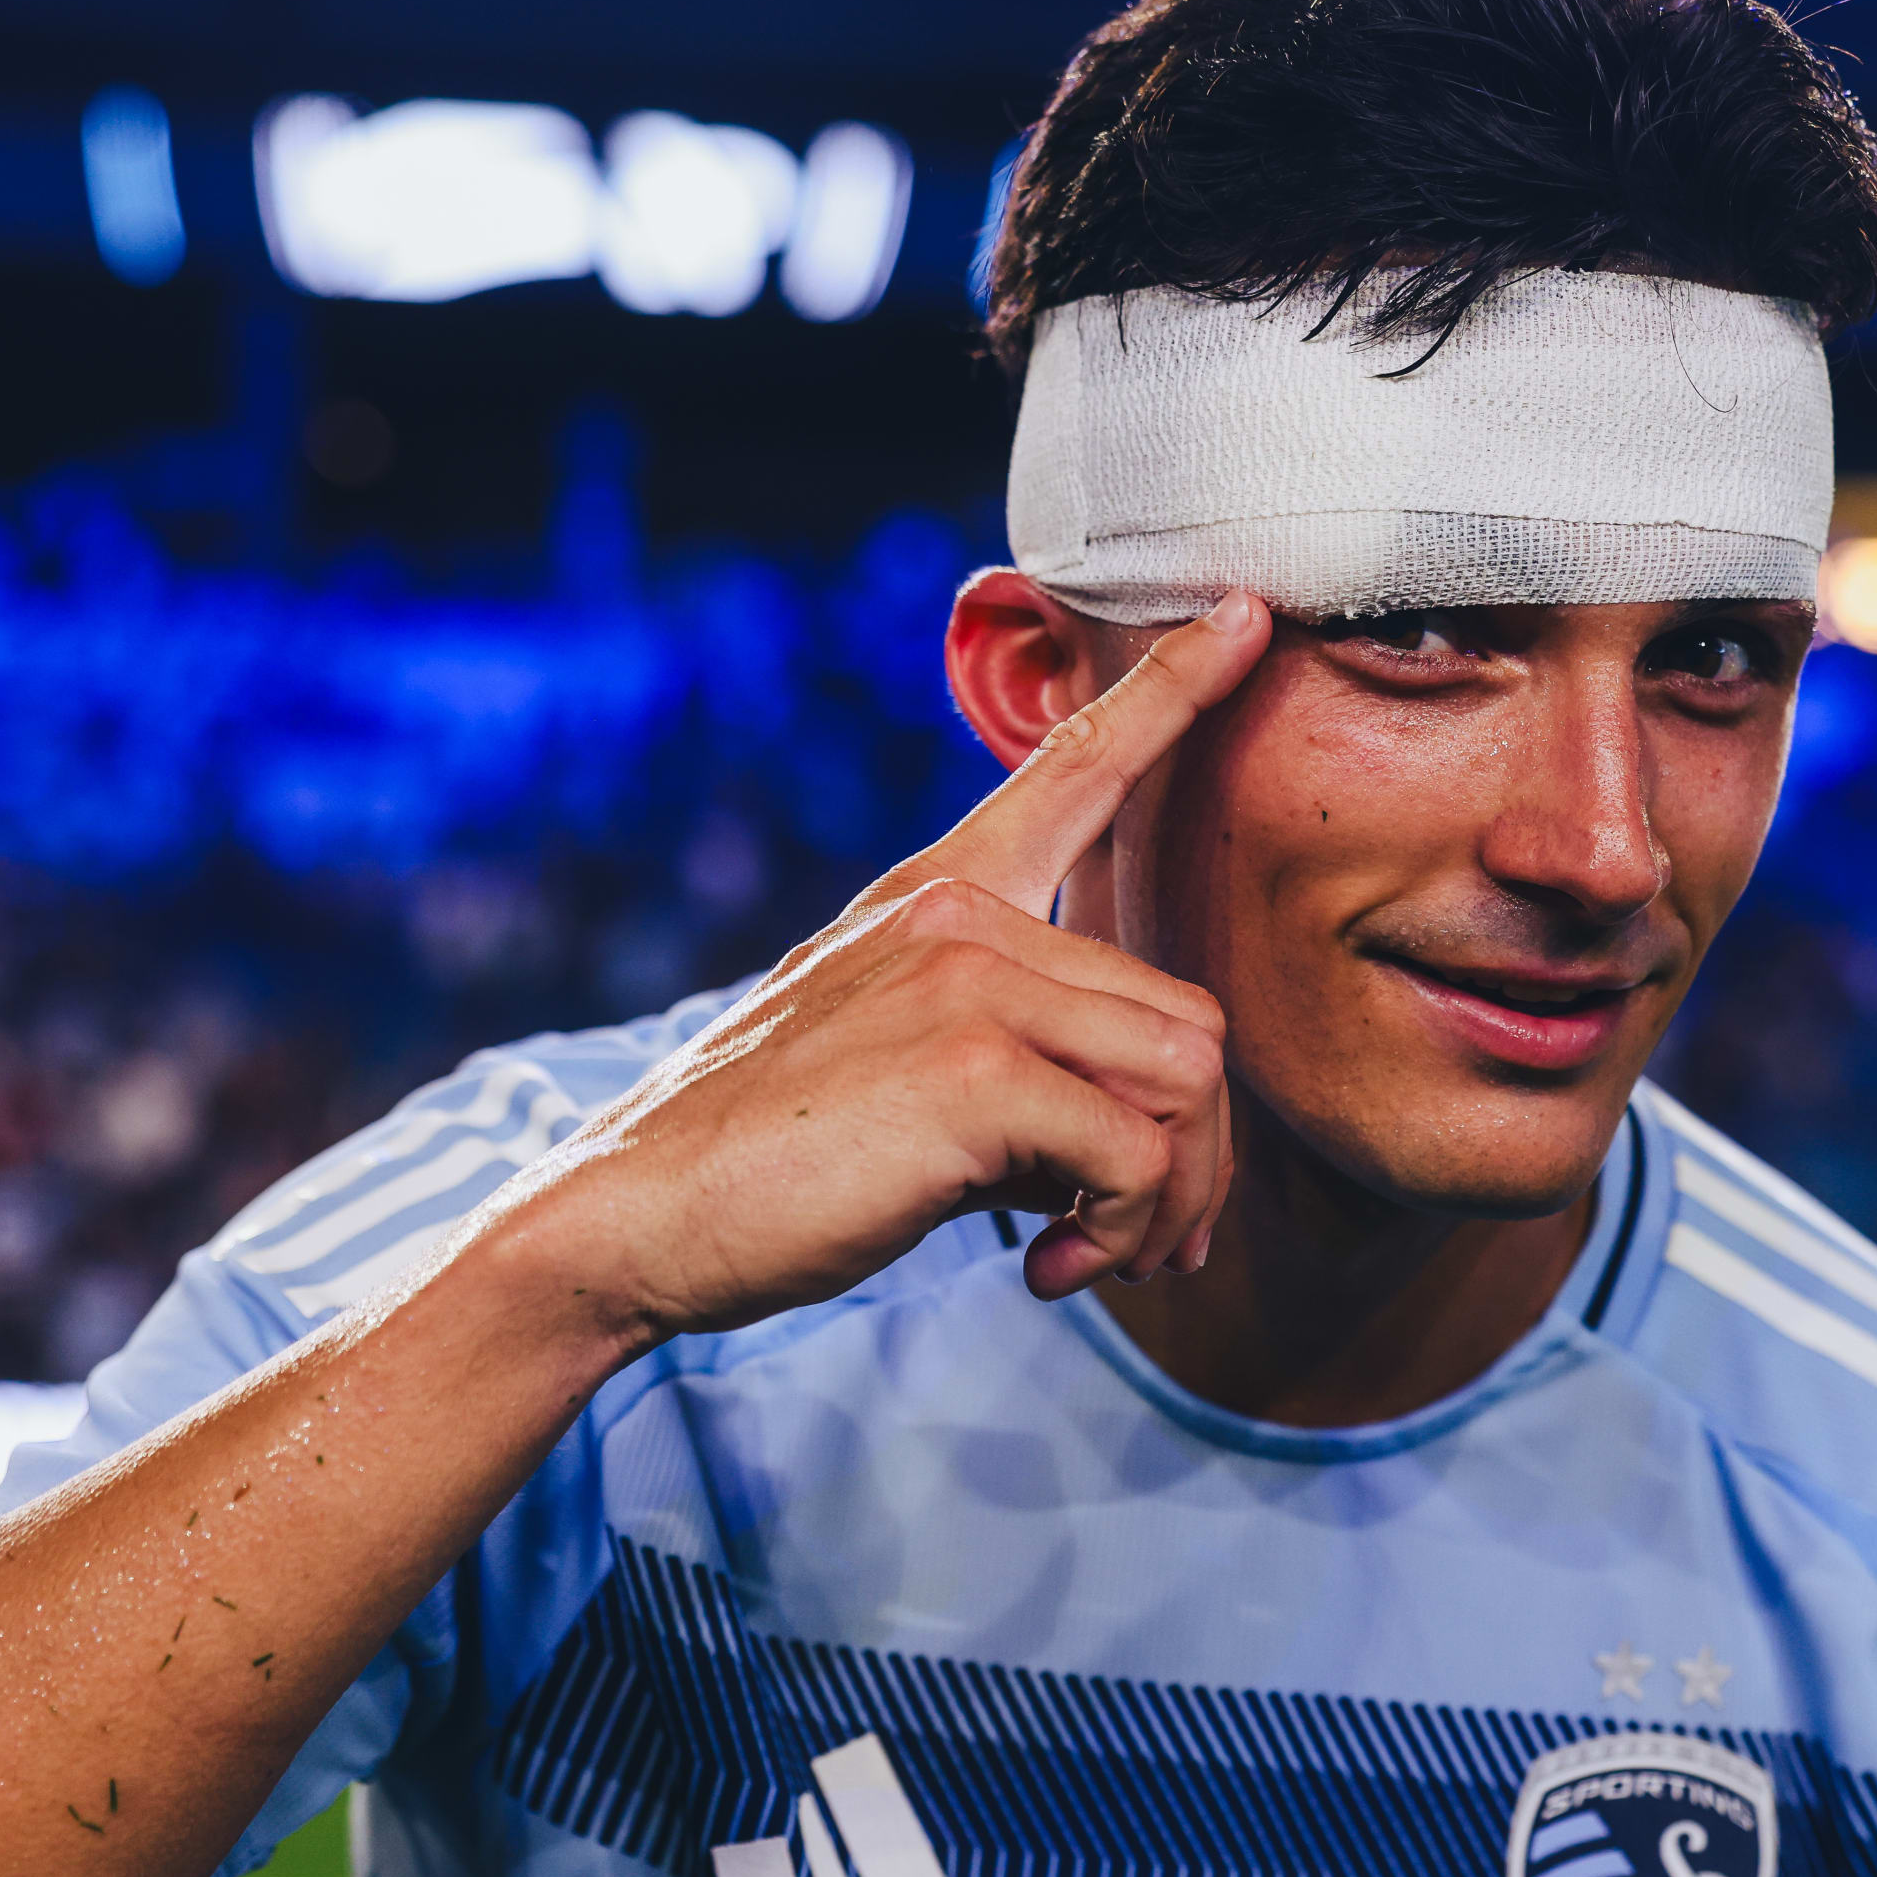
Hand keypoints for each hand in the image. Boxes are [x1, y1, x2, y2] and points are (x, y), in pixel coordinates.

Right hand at [488, 590, 1268, 1331]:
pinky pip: (1141, 1152)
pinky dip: (1126, 1228)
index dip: (1174, 692)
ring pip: (1189, 1082)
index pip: (1075, 768)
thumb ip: (1015, 1050)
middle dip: (1192, 1156)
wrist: (628, 1218)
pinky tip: (1049, 1264)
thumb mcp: (897, 1063)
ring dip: (1171, 1199)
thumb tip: (1144, 1137)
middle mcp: (960, 913)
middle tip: (1135, 1242)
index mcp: (939, 896)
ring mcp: (969, 979)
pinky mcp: (975, 1069)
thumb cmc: (770, 1158)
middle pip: (1191, 1022)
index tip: (1247, 613)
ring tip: (1095, 1257)